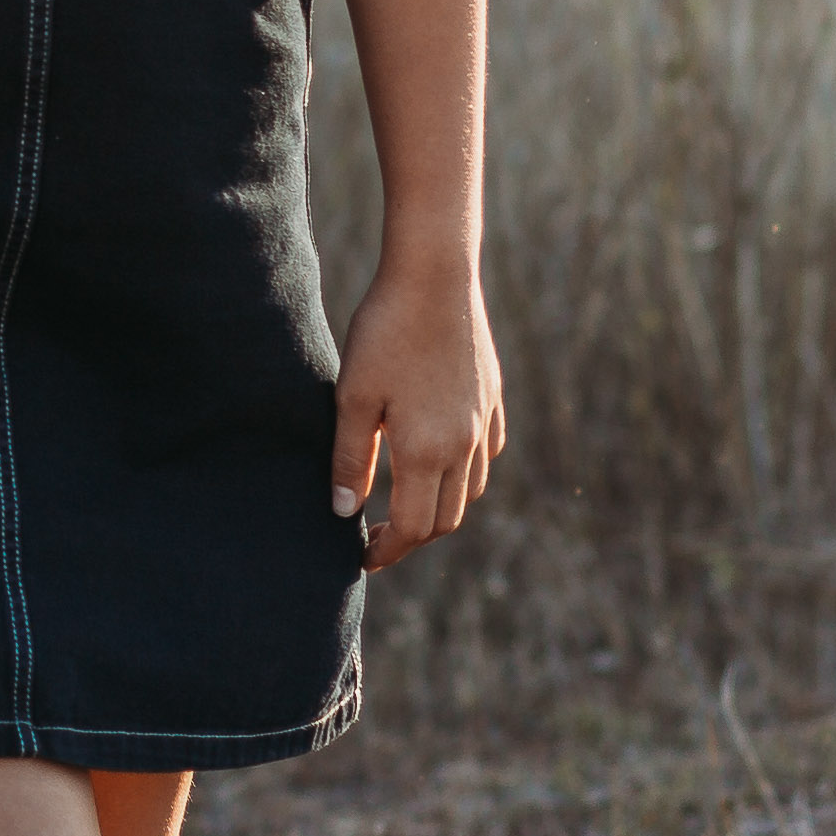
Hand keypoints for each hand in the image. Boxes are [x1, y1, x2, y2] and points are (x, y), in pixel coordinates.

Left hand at [332, 251, 502, 570]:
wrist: (435, 277)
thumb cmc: (384, 334)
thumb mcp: (352, 397)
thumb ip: (350, 459)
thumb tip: (344, 513)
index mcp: (427, 450)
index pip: (414, 527)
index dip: (388, 550)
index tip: (363, 558)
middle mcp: (465, 444)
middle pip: (447, 518)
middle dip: (413, 536)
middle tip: (378, 536)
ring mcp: (484, 420)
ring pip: (471, 488)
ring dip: (441, 506)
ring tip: (405, 501)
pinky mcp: (492, 397)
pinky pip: (486, 453)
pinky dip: (465, 471)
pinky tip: (440, 459)